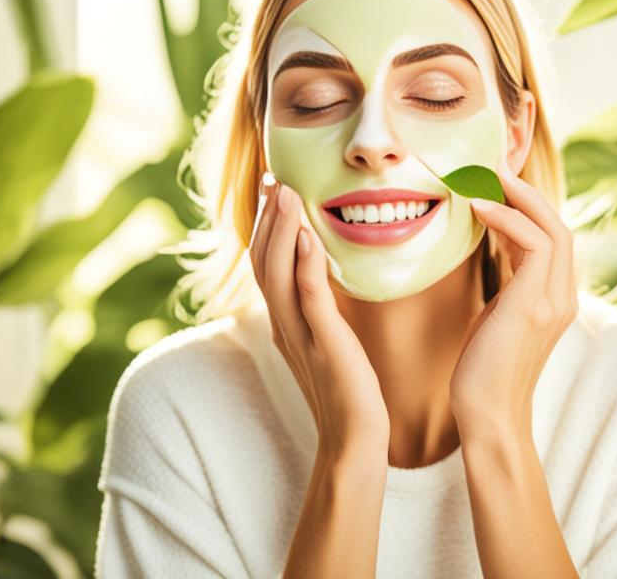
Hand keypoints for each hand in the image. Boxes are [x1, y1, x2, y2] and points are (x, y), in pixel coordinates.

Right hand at [249, 173, 388, 460]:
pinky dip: (305, 265)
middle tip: (272, 178)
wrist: (354, 438)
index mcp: (285, 322)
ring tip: (286, 192)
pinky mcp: (326, 345)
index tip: (272, 188)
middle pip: (262, 262)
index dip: (265, 226)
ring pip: (278, 274)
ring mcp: (301, 335)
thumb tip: (317, 274)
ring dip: (280, 230)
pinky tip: (306, 236)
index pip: (265, 264)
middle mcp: (284, 324)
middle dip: (267, 217)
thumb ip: (317, 308)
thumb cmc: (346, 390)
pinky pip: (310, 299)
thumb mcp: (326, 342)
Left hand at [448, 165, 578, 441]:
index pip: (552, 238)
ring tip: (487, 177)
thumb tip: (499, 244)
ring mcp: (553, 302)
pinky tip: (479, 208)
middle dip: (527, 192)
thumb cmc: (484, 371)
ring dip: (519, 197)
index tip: (496, 183)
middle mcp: (563, 297)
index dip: (528, 206)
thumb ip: (510, 282)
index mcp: (556, 299)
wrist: (488, 417)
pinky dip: (508, 218)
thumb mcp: (500, 315)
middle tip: (493, 167)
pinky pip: (533, 243)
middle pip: (559, 226)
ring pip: (553, 229)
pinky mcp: (534, 305)